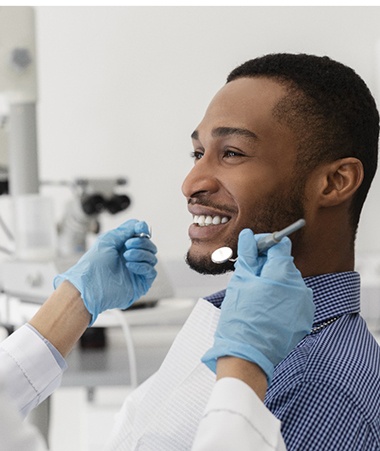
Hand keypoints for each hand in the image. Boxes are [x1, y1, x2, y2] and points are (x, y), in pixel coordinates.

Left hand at [54, 219, 156, 325]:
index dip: (143, 230)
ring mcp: (137, 271)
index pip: (141, 235)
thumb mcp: (108, 240)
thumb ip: (125, 230)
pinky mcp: (141, 283)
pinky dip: (142, 266)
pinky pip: (151, 271)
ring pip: (152, 257)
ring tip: (126, 256)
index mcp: (124, 247)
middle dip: (141, 242)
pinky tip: (130, 266)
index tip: (141, 228)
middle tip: (128, 245)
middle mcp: (132, 258)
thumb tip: (141, 224)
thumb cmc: (94, 264)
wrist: (89, 285)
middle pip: (149, 245)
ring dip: (140, 253)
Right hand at [202, 228, 314, 383]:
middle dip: (267, 265)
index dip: (265, 244)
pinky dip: (281, 299)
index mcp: (283, 274)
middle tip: (249, 275)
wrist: (247, 357)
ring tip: (255, 296)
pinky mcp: (304, 319)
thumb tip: (249, 236)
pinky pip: (293, 300)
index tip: (253, 250)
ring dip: (273, 283)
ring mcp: (304, 305)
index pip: (280, 245)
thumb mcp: (240, 282)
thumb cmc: (240, 319)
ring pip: (288, 282)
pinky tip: (265, 309)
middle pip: (284, 264)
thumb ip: (248, 255)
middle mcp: (300, 287)